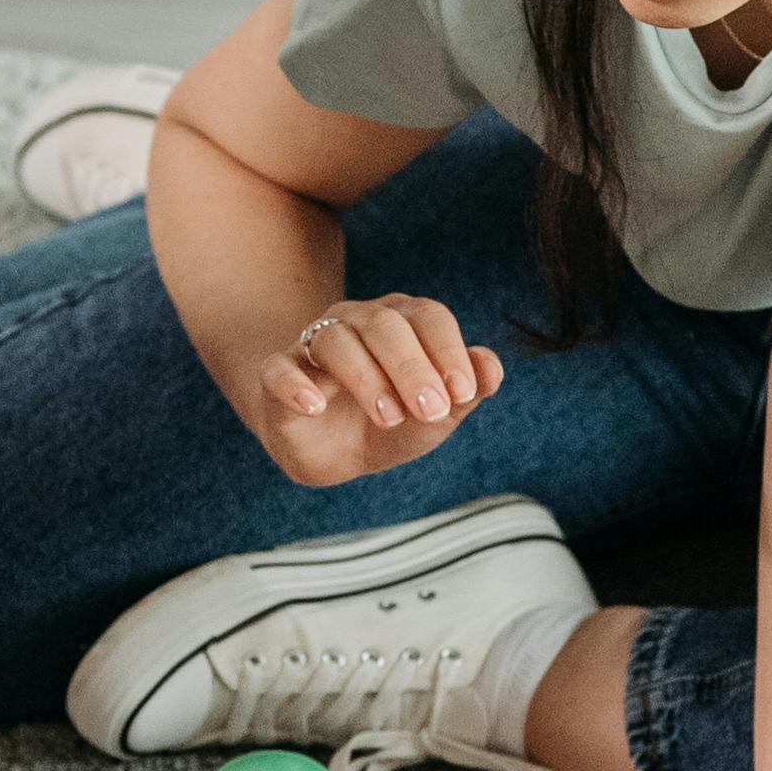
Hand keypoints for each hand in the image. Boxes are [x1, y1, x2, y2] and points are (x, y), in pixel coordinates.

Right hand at [254, 294, 504, 489]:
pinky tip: (315, 405)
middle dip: (412, 368)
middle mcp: (356, 321)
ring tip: (389, 417)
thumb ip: (467, 392)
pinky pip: (279, 369)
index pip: (428, 316)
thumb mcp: (437, 415)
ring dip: (366, 378)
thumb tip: (493, 369)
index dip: (448, 351)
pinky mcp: (278, 376)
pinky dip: (296, 384)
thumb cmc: (392, 422)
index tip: (462, 394)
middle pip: (384, 325)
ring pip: (334, 341)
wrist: (335, 453)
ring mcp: (313, 345)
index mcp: (401, 321)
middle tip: (431, 411)